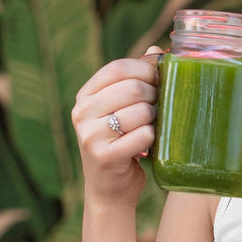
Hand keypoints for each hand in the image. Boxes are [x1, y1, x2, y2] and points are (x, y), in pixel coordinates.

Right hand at [72, 46, 161, 207]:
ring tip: (151, 128)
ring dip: (155, 120)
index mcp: (85, 96)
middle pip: (132, 88)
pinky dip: (152, 140)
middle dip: (154, 96)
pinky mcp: (104, 156)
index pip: (117, 67)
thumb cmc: (122, 145)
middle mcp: (82, 113)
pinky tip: (148, 146)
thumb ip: (136, 80)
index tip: (160, 79)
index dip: (145, 69)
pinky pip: (142, 136)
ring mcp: (90, 135)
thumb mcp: (123, 110)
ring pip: (140, 112)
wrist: (110, 191)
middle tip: (158, 109)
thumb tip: (157, 51)